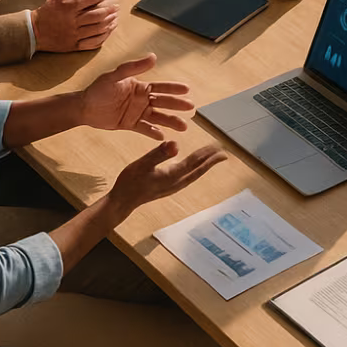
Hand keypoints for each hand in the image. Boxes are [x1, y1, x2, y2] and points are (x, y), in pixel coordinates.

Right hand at [34, 0, 119, 52]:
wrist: (34, 32)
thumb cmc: (47, 12)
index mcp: (68, 6)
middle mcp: (72, 20)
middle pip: (97, 15)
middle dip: (109, 10)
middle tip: (116, 6)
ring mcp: (73, 34)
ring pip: (97, 29)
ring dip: (108, 23)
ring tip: (115, 17)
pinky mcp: (74, 45)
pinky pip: (92, 42)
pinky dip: (103, 36)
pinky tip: (107, 31)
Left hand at [81, 53, 194, 137]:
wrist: (84, 108)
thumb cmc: (98, 89)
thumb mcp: (114, 76)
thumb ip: (133, 68)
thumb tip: (153, 57)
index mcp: (140, 87)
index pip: (161, 87)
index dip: (174, 88)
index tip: (187, 89)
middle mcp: (142, 100)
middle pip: (163, 103)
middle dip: (177, 105)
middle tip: (191, 108)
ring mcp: (137, 113)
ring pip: (158, 117)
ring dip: (171, 121)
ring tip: (184, 127)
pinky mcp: (130, 124)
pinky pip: (145, 129)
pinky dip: (154, 132)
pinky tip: (163, 136)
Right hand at [109, 139, 226, 213]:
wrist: (123, 201)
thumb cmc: (130, 181)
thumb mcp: (143, 164)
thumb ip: (159, 153)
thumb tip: (176, 144)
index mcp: (172, 175)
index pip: (194, 162)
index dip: (207, 154)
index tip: (219, 148)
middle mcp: (176, 182)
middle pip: (198, 170)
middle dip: (211, 161)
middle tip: (224, 153)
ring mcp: (173, 187)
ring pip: (194, 175)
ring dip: (205, 167)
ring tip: (213, 160)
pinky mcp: (168, 188)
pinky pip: (188, 178)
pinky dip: (196, 171)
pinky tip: (194, 170)